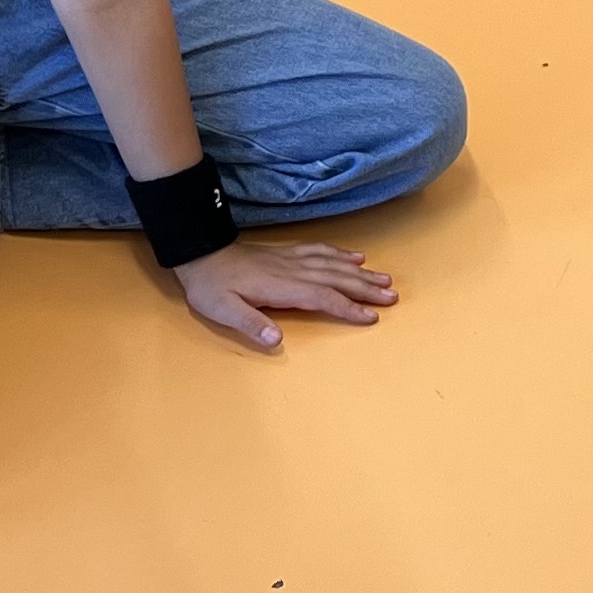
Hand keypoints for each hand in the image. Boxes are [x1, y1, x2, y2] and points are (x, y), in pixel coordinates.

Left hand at [172, 240, 396, 348]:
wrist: (199, 253)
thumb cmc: (211, 287)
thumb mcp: (224, 310)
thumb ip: (252, 325)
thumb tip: (278, 341)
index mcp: (282, 288)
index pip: (322, 298)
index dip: (348, 308)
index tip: (371, 317)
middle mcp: (293, 271)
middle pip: (337, 279)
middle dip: (366, 289)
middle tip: (393, 296)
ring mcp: (291, 259)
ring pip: (333, 264)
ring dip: (361, 272)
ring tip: (385, 279)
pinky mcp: (286, 253)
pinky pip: (320, 251)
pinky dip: (341, 253)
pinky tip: (355, 256)